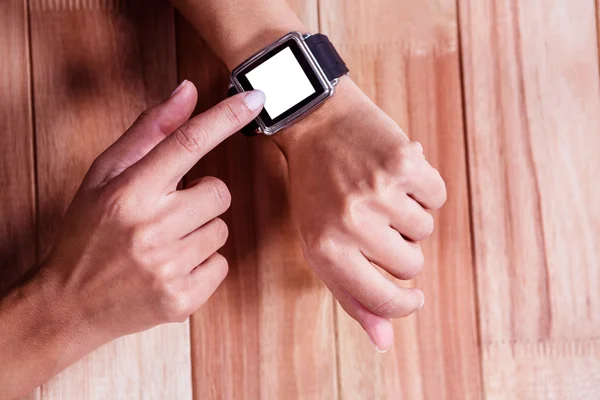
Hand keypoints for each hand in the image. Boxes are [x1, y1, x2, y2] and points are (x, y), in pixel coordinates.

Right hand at [39, 82, 264, 342]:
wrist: (69, 305)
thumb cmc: (86, 234)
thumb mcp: (104, 177)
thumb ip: (148, 132)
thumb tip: (189, 92)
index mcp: (129, 192)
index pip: (188, 143)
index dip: (226, 117)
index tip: (255, 98)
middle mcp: (151, 229)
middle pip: (220, 193)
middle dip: (202, 196)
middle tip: (170, 209)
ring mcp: (168, 268)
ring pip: (222, 230)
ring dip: (200, 231)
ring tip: (165, 242)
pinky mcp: (182, 299)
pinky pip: (221, 265)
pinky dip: (202, 263)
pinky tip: (171, 266)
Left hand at [274, 78, 446, 351]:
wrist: (316, 123)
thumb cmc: (317, 191)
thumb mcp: (320, 245)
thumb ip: (353, 296)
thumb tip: (386, 342)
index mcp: (326, 249)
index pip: (383, 301)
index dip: (404, 304)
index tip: (412, 298)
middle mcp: (352, 223)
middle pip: (412, 264)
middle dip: (400, 247)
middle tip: (375, 219)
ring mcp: (380, 191)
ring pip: (426, 229)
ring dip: (409, 215)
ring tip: (380, 193)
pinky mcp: (403, 163)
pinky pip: (437, 196)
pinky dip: (422, 189)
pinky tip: (395, 175)